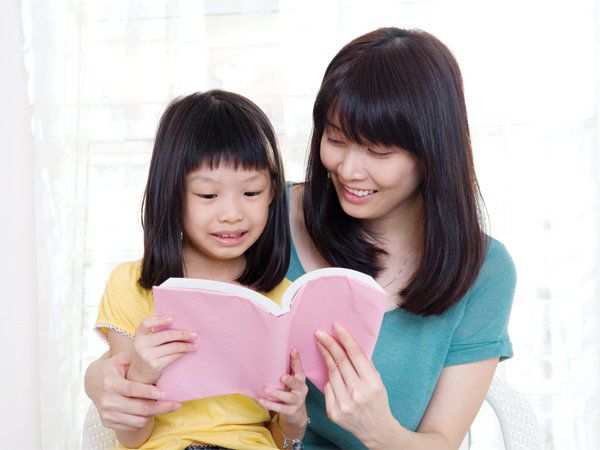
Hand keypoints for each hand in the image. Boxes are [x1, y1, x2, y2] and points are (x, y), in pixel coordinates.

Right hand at [84, 352, 179, 431]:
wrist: (91, 383)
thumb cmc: (111, 369)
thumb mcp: (119, 360)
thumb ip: (134, 359)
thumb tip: (154, 355)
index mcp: (110, 383)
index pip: (133, 389)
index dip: (149, 392)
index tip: (164, 393)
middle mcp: (107, 400)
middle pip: (139, 408)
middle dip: (161, 408)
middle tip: (176, 404)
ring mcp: (107, 414)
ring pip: (138, 420)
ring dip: (154, 414)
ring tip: (164, 406)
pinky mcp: (107, 422)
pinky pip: (131, 426)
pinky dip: (143, 420)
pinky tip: (151, 413)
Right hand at [128, 314, 197, 384]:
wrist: (139, 374)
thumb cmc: (148, 351)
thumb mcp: (147, 340)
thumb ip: (157, 331)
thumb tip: (181, 321)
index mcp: (139, 334)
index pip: (147, 323)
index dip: (159, 319)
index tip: (173, 318)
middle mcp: (141, 344)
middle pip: (165, 335)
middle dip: (182, 334)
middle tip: (194, 334)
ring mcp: (147, 356)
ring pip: (172, 347)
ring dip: (186, 345)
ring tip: (195, 345)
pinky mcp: (155, 365)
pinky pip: (173, 356)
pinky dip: (182, 352)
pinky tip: (187, 351)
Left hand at [259, 348, 308, 429]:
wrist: (297, 413)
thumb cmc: (291, 390)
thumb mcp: (292, 380)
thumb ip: (286, 370)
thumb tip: (271, 354)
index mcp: (301, 378)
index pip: (299, 367)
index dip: (297, 359)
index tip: (294, 349)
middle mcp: (301, 389)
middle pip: (296, 383)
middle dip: (290, 380)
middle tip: (282, 377)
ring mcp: (297, 401)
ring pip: (288, 397)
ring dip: (276, 393)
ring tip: (266, 389)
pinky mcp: (291, 411)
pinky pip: (281, 408)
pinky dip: (270, 404)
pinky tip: (262, 400)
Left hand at [315, 322, 396, 446]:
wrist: (377, 430)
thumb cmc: (377, 401)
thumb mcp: (378, 382)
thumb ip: (365, 365)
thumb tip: (349, 343)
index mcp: (372, 382)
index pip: (355, 355)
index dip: (344, 338)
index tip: (336, 326)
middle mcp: (357, 393)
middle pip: (339, 362)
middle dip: (328, 344)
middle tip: (319, 333)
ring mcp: (344, 404)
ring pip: (331, 374)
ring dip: (325, 358)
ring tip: (321, 346)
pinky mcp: (334, 413)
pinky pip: (327, 389)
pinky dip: (329, 381)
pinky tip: (331, 376)